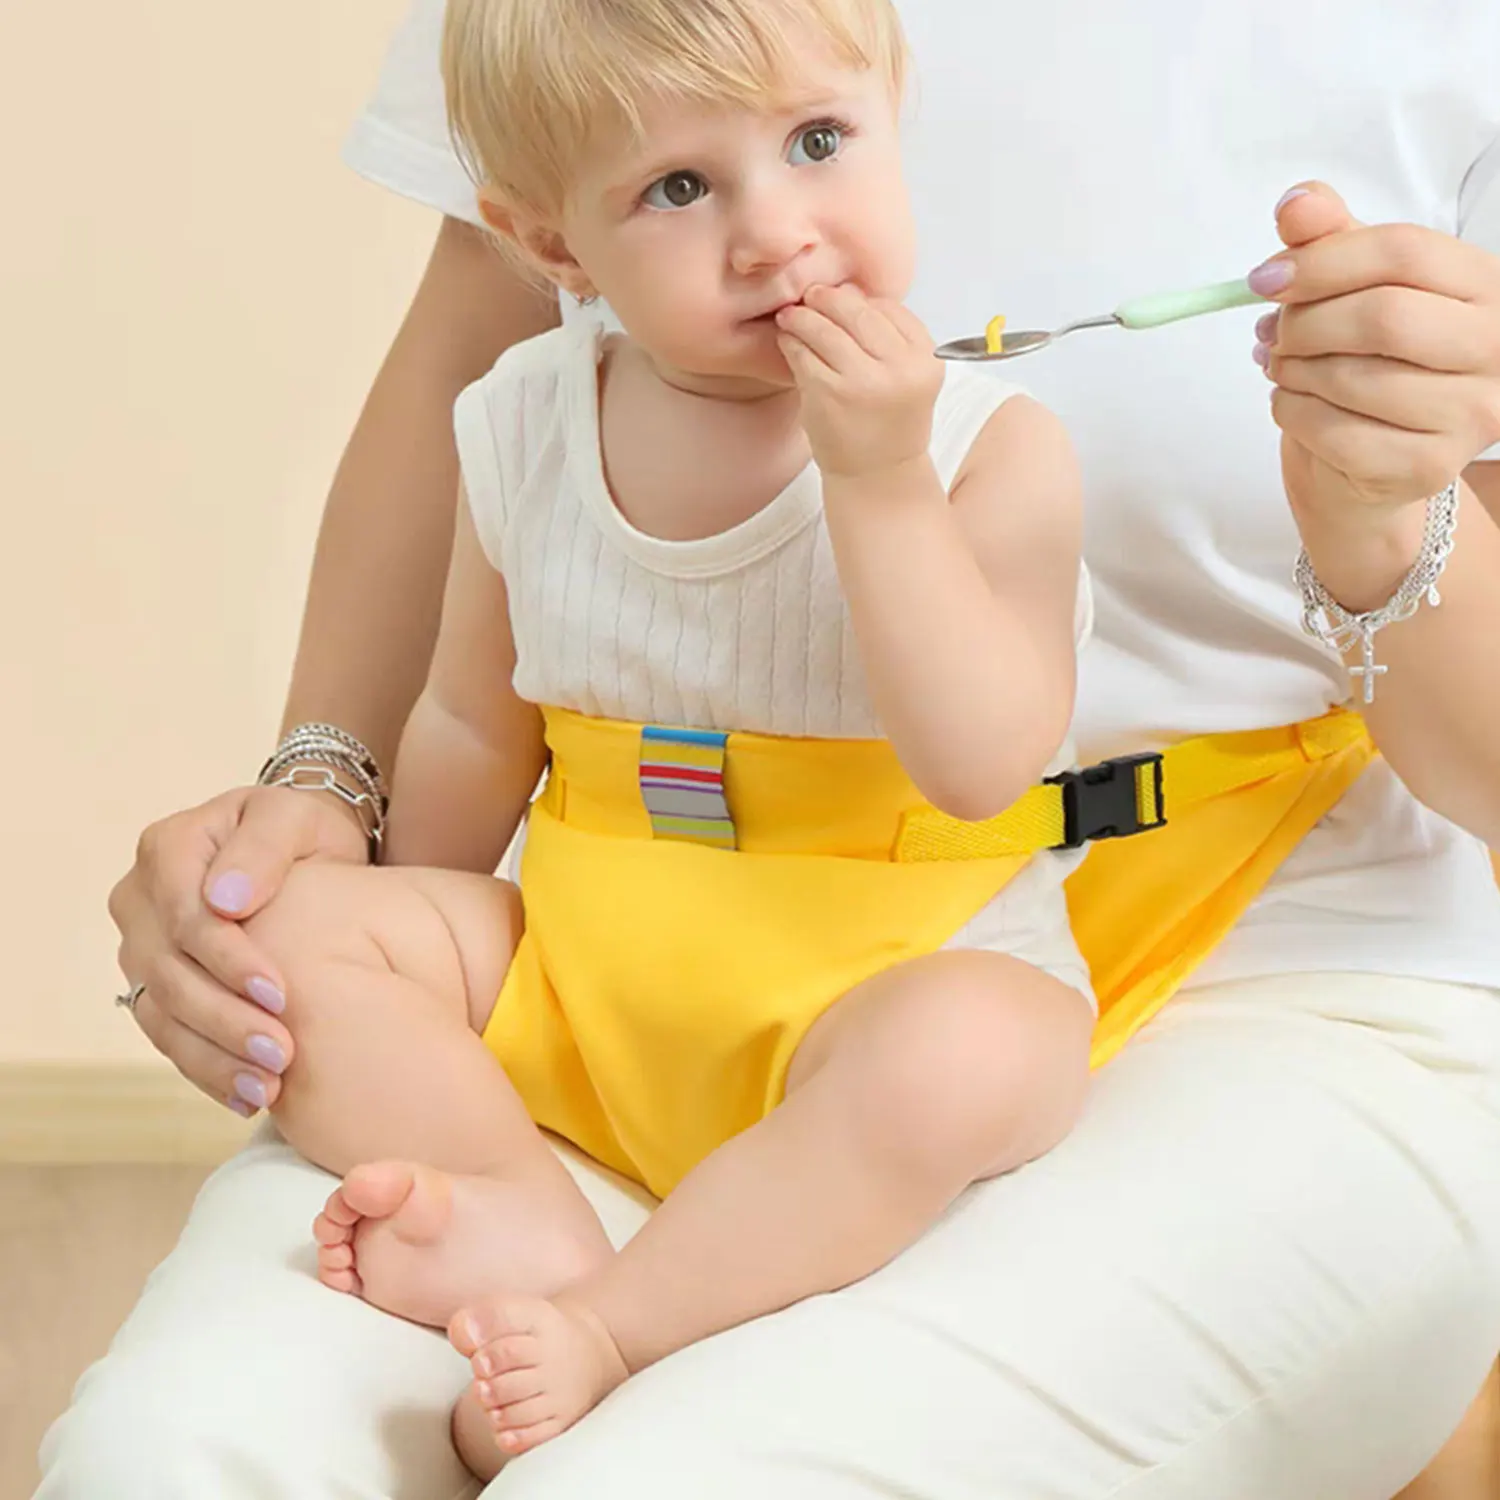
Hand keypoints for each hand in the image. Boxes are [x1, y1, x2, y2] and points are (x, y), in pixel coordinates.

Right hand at [108, 783, 365, 1113]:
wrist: (302, 854)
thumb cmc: (301, 830)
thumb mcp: (293, 818)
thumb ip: (263, 847)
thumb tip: (226, 900)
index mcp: (167, 848)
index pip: (187, 917)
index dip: (229, 961)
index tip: (279, 994)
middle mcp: (139, 899)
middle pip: (171, 972)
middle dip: (226, 1019)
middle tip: (281, 1055)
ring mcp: (141, 947)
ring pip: (164, 1013)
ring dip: (214, 1057)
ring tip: (266, 1089)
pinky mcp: (155, 987)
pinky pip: (171, 1036)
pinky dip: (208, 1070)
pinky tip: (247, 1098)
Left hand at [776, 284, 944, 479]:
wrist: (878, 476)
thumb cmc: (888, 425)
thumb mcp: (909, 378)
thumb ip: (890, 340)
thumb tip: (847, 292)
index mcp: (925, 360)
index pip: (891, 310)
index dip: (862, 299)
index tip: (844, 296)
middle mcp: (899, 368)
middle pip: (858, 312)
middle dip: (828, 298)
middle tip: (811, 294)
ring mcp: (863, 381)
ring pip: (826, 329)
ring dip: (803, 317)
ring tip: (791, 315)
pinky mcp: (829, 394)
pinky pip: (804, 355)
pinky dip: (791, 343)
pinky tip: (787, 341)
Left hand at [1252, 182, 1499, 519]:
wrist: (1376, 460)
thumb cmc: (1375, 360)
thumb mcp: (1359, 288)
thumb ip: (1332, 240)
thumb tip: (1297, 203)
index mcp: (1488, 286)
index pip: (1403, 251)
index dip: (1321, 260)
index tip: (1264, 278)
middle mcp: (1497, 347)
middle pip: (1381, 316)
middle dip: (1305, 323)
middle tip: (1272, 331)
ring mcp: (1471, 413)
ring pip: (1352, 378)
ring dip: (1292, 370)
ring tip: (1281, 366)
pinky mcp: (1428, 466)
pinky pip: (1335, 432)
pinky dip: (1292, 413)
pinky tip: (1292, 403)